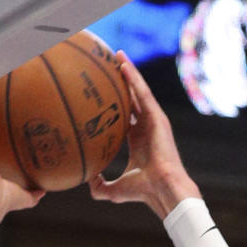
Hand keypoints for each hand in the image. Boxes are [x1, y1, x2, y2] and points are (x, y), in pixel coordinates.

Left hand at [88, 53, 199, 217]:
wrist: (161, 190)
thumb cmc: (142, 191)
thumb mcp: (113, 189)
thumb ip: (98, 186)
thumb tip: (85, 180)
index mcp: (137, 140)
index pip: (124, 115)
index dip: (113, 103)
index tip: (100, 93)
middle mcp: (146, 127)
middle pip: (132, 98)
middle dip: (122, 81)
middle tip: (108, 65)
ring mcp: (153, 120)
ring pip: (139, 90)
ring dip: (128, 72)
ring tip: (116, 55)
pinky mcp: (158, 116)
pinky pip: (143, 92)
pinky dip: (134, 78)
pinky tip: (123, 64)